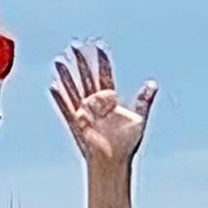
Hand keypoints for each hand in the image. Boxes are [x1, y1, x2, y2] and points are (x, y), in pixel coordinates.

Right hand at [49, 44, 152, 173]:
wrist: (114, 161)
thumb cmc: (126, 143)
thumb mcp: (139, 119)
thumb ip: (144, 100)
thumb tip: (153, 84)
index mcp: (110, 100)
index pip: (105, 75)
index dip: (102, 61)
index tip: (99, 46)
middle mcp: (95, 103)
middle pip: (86, 78)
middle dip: (81, 62)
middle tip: (74, 46)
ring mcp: (84, 111)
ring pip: (73, 89)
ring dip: (66, 76)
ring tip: (59, 61)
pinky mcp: (76, 122)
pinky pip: (66, 108)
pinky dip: (60, 97)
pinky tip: (54, 85)